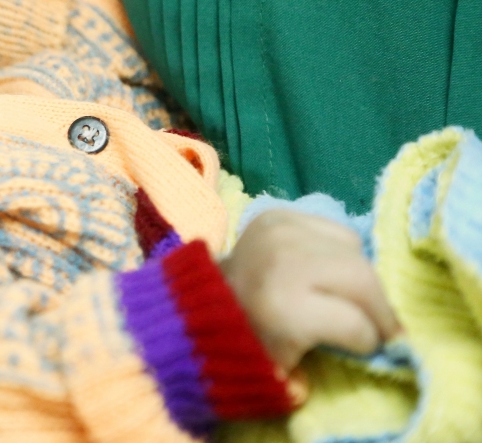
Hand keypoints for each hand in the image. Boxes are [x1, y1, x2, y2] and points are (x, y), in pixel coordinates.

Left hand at [220, 210, 401, 370]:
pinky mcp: (280, 214)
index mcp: (283, 307)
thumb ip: (317, 372)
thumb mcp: (278, 366)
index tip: (372, 349)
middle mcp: (284, 262)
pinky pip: (337, 231)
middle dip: (381, 310)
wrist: (202, 297)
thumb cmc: (248, 336)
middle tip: (385, 328)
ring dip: (363, 280)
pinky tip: (331, 271)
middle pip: (364, 281)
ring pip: (356, 252)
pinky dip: (344, 253)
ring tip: (357, 300)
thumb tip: (355, 369)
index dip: (369, 342)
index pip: (355, 325)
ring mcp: (282, 232)